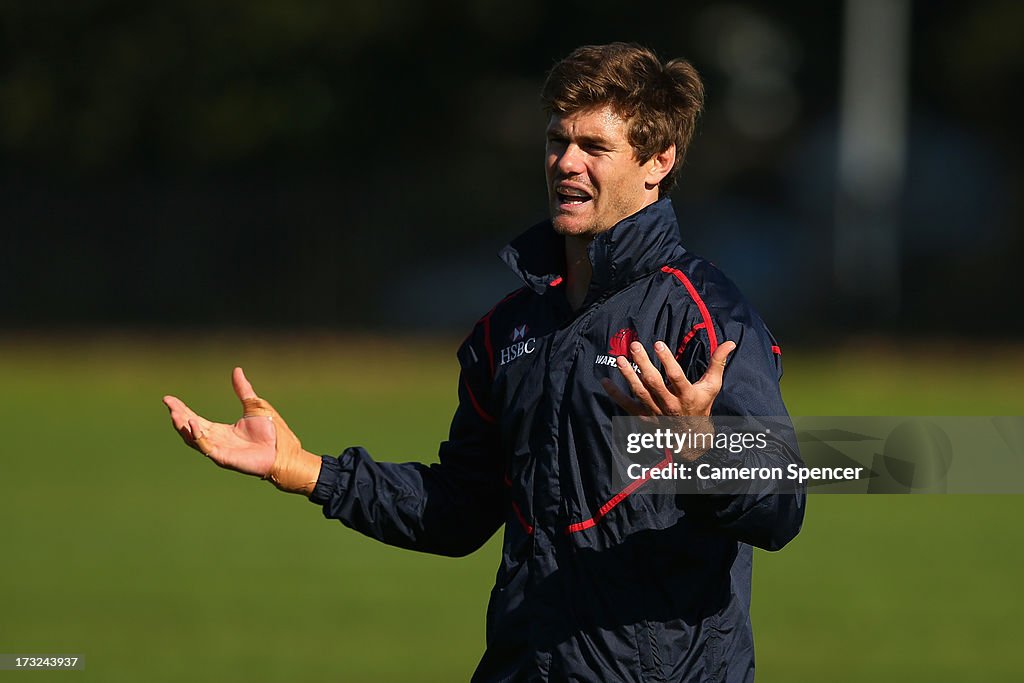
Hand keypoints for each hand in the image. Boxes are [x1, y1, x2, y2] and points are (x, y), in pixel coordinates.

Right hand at [163, 367, 321, 494]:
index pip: (196, 419)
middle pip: (191, 428)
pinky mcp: (225, 458)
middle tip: (169, 404)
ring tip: (175, 414)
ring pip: (194, 439)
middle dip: (179, 416)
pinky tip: (192, 423)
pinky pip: (207, 447)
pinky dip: (198, 436)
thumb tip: (236, 370)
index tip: (169, 399)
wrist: (285, 451)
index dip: (182, 409)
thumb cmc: (272, 432)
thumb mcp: (254, 405)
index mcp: (222, 431)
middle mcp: (217, 441)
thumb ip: (242, 390)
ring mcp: (220, 451)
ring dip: (183, 427)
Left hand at [601, 340, 735, 417]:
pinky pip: (626, 405)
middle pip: (654, 383)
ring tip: (619, 359)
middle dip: (643, 364)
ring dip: (628, 376)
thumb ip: (718, 363)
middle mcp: (670, 405)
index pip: (676, 377)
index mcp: (687, 396)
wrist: (691, 437)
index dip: (667, 361)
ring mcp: (655, 411)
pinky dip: (614, 394)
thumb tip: (730, 343)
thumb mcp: (712, 386)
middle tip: (635, 346)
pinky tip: (604, 381)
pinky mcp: (643, 417)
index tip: (658, 344)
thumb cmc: (701, 406)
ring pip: (639, 393)